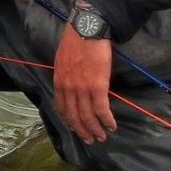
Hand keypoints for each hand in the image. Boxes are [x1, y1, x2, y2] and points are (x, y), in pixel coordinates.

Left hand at [53, 24, 115, 143]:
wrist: (86, 31)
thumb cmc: (75, 42)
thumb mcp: (62, 60)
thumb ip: (64, 76)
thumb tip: (70, 85)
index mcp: (59, 82)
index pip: (61, 108)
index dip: (69, 121)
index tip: (75, 128)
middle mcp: (68, 88)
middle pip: (74, 116)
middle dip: (82, 130)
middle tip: (90, 139)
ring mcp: (82, 89)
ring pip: (87, 116)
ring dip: (95, 129)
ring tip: (102, 137)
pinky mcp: (97, 86)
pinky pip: (102, 109)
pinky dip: (107, 120)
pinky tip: (112, 126)